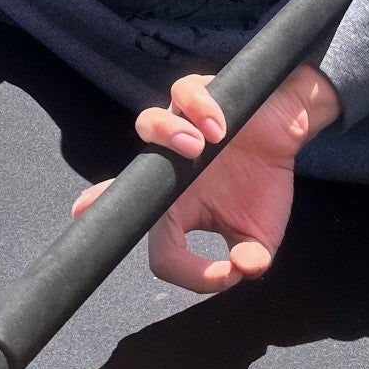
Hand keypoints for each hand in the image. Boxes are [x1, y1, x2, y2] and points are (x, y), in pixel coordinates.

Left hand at [72, 63, 341, 293]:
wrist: (285, 134)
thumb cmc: (263, 183)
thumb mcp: (261, 235)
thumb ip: (252, 260)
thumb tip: (241, 269)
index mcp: (176, 207)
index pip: (163, 249)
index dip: (187, 271)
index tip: (221, 275)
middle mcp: (168, 168)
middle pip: (127, 179)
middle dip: (102, 195)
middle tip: (83, 207)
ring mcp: (181, 128)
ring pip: (148, 124)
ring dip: (168, 135)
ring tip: (196, 147)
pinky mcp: (199, 96)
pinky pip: (184, 92)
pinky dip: (199, 109)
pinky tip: (219, 128)